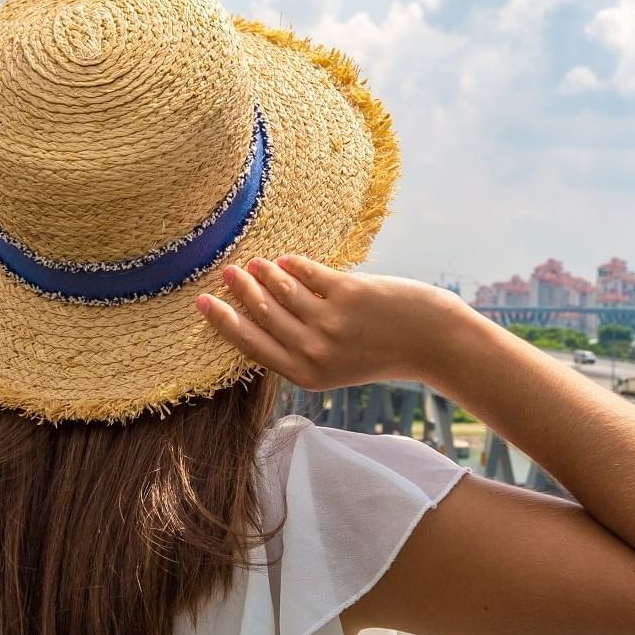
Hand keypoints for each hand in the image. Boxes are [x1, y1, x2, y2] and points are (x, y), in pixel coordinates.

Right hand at [198, 256, 468, 391]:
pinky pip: (308, 274)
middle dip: (240, 291)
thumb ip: (304, 349)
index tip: (203, 302)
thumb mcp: (338, 366)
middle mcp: (314, 351)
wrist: (432, 343)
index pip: (252, 345)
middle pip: (262, 314)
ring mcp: (330, 323)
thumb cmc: (384, 352)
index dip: (224, 322)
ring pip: (282, 291)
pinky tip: (286, 260)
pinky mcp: (348, 294)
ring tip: (254, 263)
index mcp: (307, 374)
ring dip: (264, 274)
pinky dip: (294, 265)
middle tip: (225, 272)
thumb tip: (266, 314)